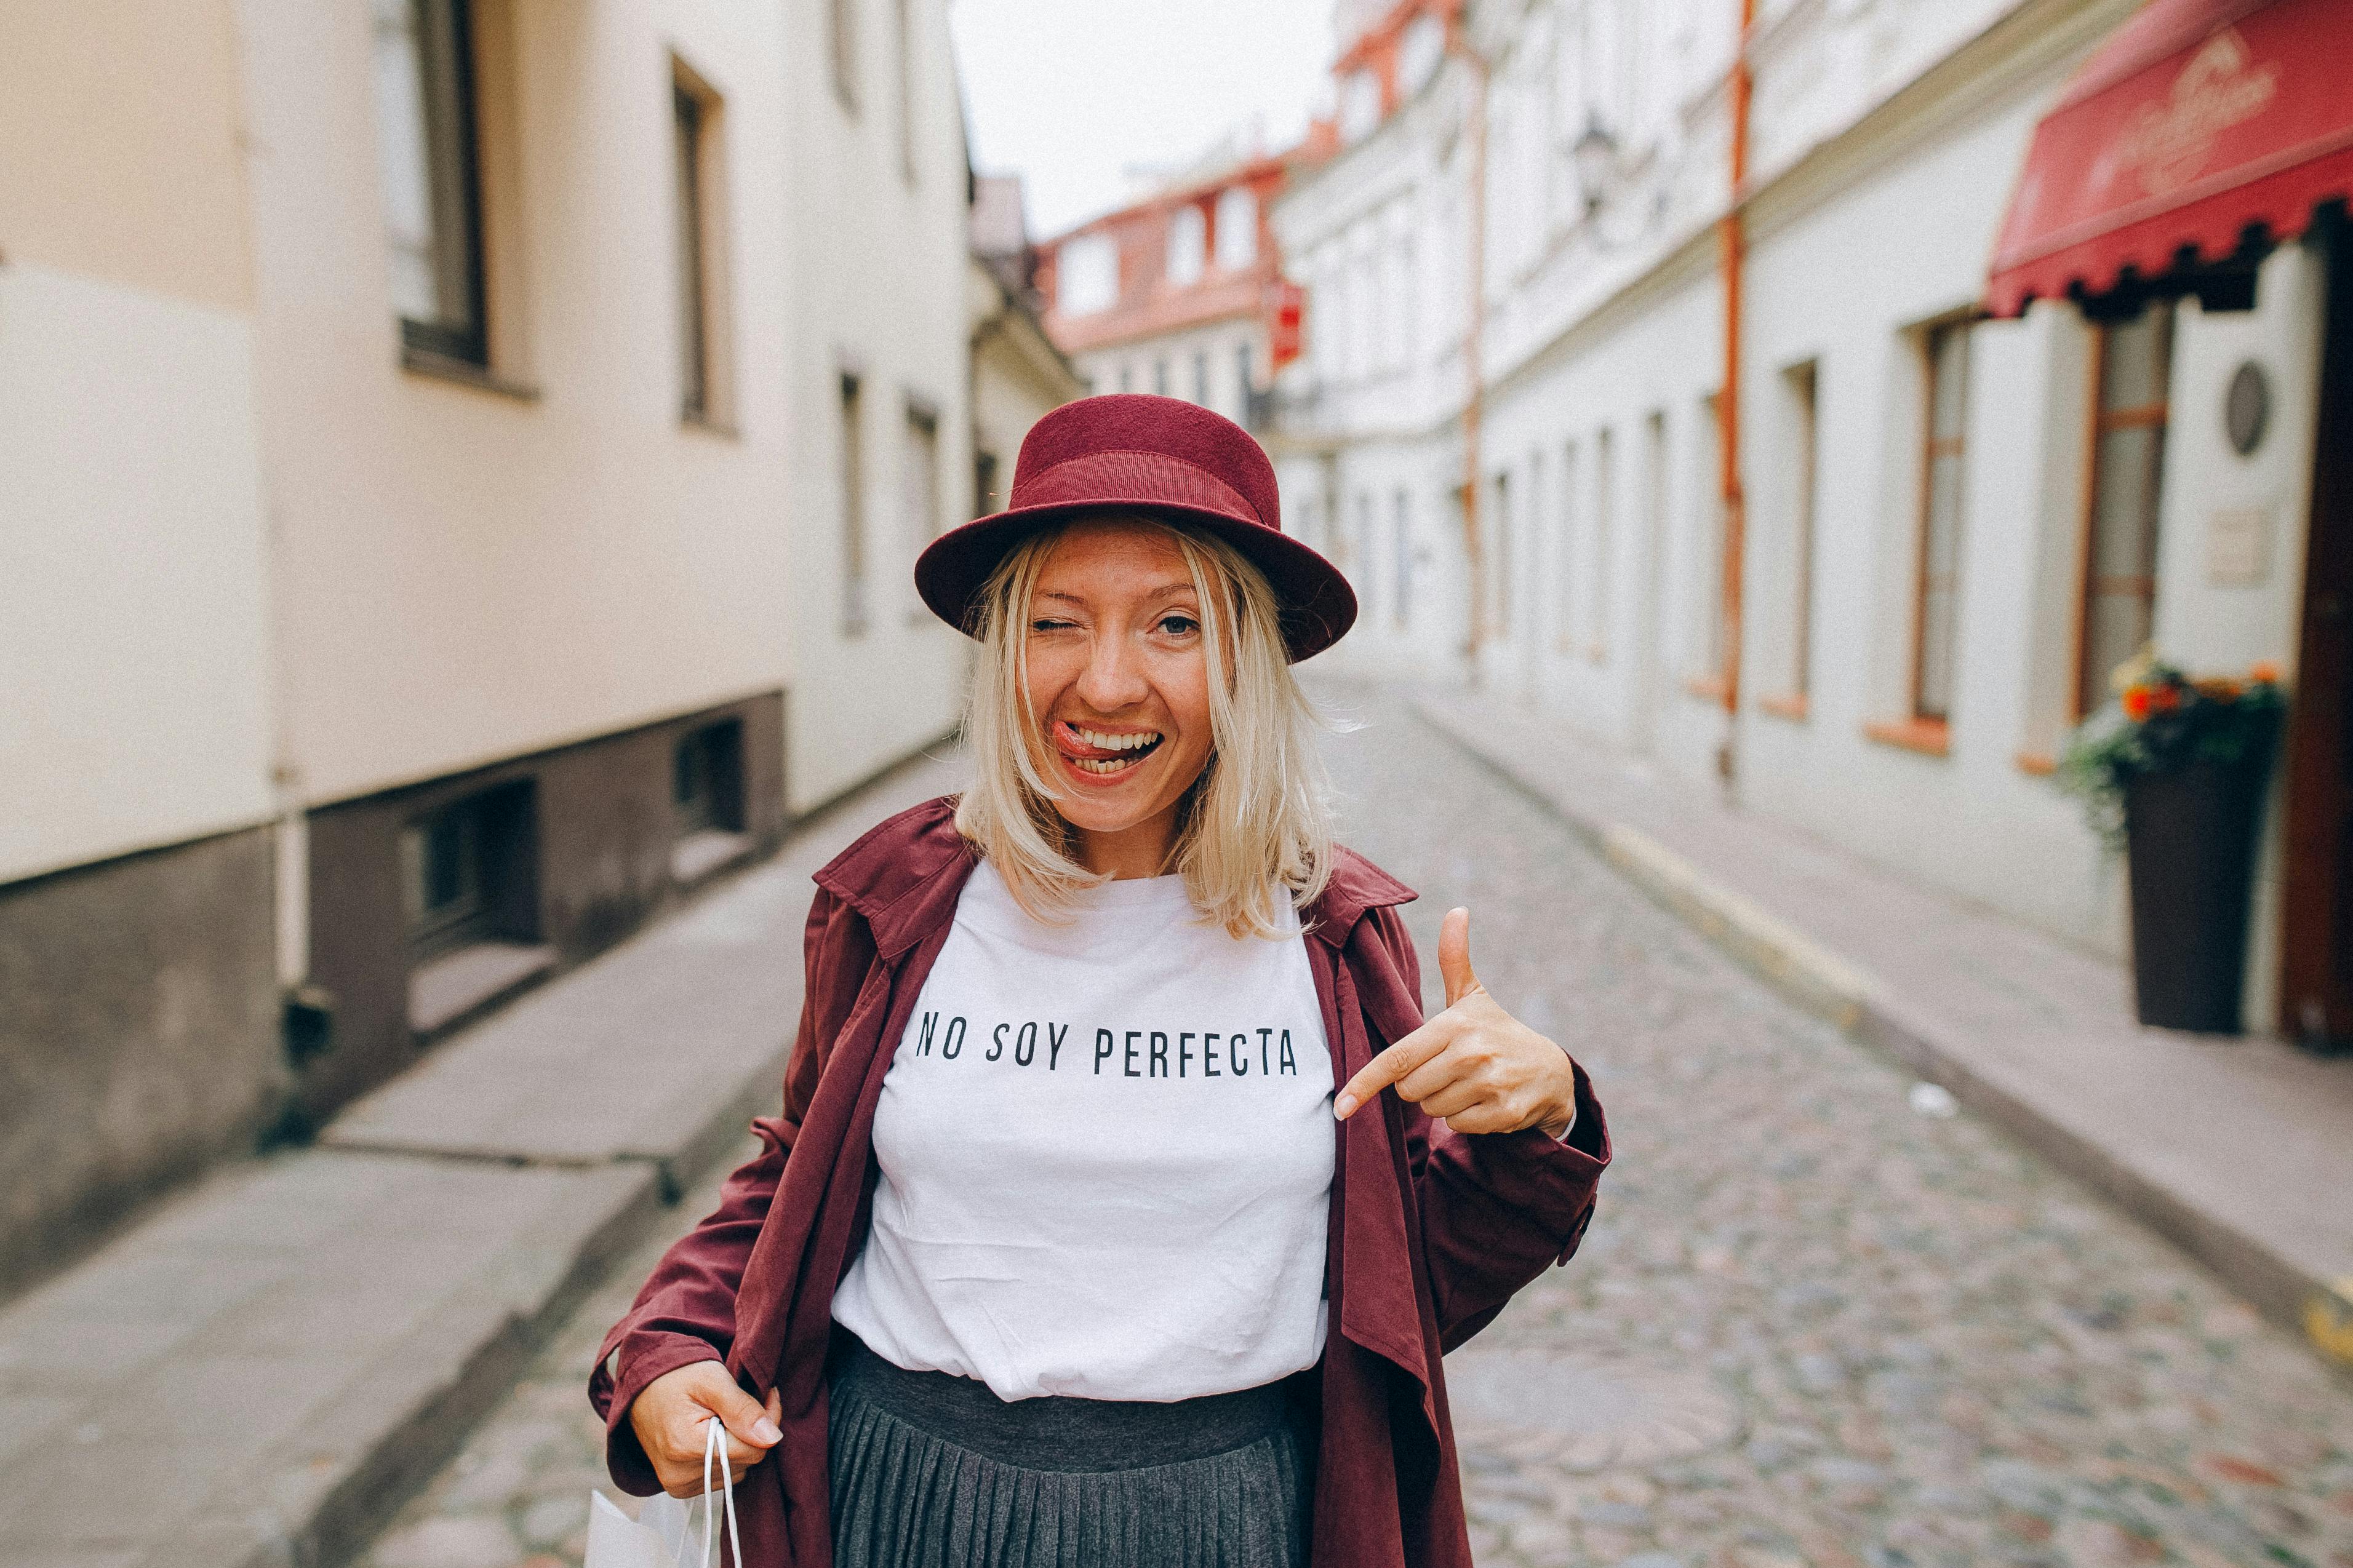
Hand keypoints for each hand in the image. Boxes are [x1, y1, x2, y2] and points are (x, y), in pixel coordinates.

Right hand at [627, 1359, 783, 1497]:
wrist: (642, 1386)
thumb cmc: (676, 1375)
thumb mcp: (711, 1379)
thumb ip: (742, 1408)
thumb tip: (772, 1438)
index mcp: (686, 1447)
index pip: (753, 1450)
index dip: (767, 1421)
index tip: (767, 1395)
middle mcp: (679, 1474)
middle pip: (746, 1462)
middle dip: (752, 1432)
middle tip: (743, 1402)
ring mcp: (677, 1485)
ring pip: (737, 1472)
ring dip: (739, 1444)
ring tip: (723, 1417)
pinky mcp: (679, 1488)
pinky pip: (722, 1477)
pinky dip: (725, 1456)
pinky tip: (714, 1435)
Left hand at [1333, 907, 1577, 1137]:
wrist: (1552, 1072)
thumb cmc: (1498, 1031)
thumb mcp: (1473, 995)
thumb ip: (1455, 957)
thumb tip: (1456, 910)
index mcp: (1455, 1025)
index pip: (1398, 1058)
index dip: (1365, 1082)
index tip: (1341, 1106)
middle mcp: (1472, 1053)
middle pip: (1409, 1090)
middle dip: (1419, 1085)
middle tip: (1445, 1070)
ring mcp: (1490, 1084)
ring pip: (1432, 1109)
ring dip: (1442, 1102)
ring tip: (1468, 1084)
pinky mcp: (1504, 1113)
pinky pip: (1458, 1127)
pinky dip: (1464, 1119)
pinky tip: (1483, 1101)